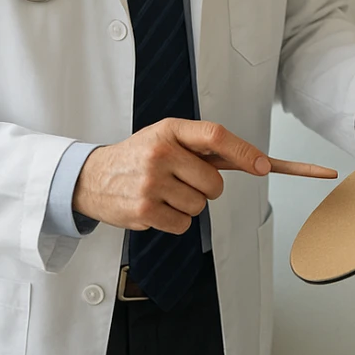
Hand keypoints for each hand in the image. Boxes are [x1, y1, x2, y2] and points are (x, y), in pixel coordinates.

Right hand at [73, 119, 335, 230]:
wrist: (91, 178)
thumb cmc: (137, 157)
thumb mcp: (164, 138)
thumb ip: (201, 146)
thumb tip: (253, 160)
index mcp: (169, 130)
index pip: (215, 136)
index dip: (244, 152)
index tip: (263, 167)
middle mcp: (160, 153)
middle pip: (214, 183)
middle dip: (206, 188)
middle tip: (182, 182)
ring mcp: (151, 183)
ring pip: (200, 206)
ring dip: (188, 205)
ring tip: (163, 193)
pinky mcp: (144, 210)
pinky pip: (183, 224)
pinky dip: (175, 221)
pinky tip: (155, 207)